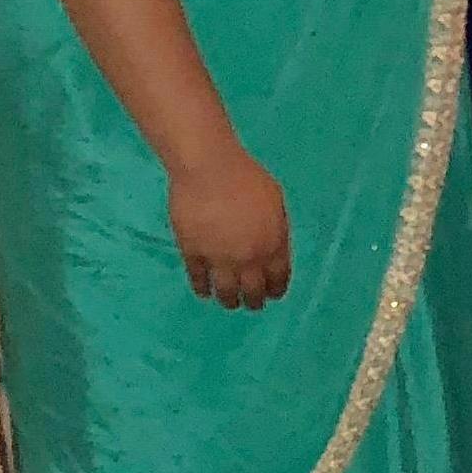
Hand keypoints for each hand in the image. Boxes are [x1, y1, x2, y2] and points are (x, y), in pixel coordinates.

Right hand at [168, 142, 291, 311]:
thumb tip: (275, 248)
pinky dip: (203, 289)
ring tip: (229, 301)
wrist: (209, 168)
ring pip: (226, 293)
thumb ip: (278, 229)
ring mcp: (219, 259)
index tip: (272, 295)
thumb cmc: (246, 177)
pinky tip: (204, 290)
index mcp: (273, 245)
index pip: (278, 279)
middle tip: (251, 304)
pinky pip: (198, 280)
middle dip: (254, 302)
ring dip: (229, 301)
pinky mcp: (193, 254)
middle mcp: (248, 259)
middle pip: (253, 292)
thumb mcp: (276, 201)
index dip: (275, 290)